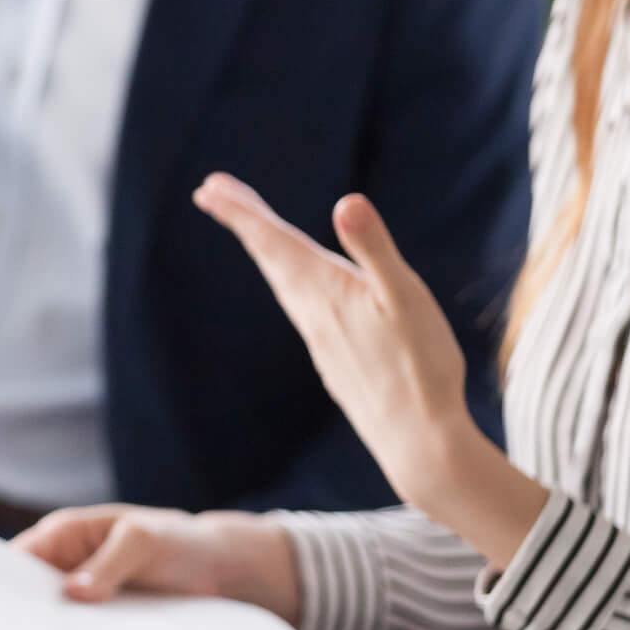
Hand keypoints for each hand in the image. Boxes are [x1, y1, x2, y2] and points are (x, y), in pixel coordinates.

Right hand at [15, 506, 301, 623]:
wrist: (222, 569)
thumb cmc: (179, 541)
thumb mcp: (145, 542)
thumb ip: (110, 563)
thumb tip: (73, 592)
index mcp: (65, 534)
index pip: (16, 559)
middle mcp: (66, 565)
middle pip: (28, 596)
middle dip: (21, 620)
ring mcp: (82, 596)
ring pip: (52, 620)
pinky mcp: (100, 621)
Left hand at [192, 175, 478, 508]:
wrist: (416, 441)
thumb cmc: (420, 367)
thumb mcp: (406, 297)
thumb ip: (374, 249)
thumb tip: (346, 201)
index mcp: (326, 291)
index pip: (274, 242)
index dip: (242, 212)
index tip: (209, 189)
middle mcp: (313, 313)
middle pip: (270, 257)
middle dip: (243, 220)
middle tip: (212, 192)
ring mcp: (321, 337)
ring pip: (283, 282)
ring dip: (264, 249)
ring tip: (250, 226)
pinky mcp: (334, 356)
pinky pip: (300, 305)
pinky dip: (288, 279)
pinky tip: (296, 284)